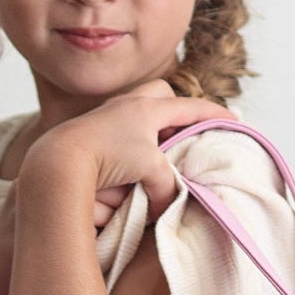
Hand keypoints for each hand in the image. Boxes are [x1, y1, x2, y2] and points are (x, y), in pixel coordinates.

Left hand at [20, 80, 226, 223]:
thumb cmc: (107, 158)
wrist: (60, 160)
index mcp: (148, 107)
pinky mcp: (92, 133)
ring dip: (153, 129)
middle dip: (176, 110)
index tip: (234, 121)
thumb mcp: (150, 170)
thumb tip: (164, 200)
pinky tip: (132, 164)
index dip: (216, 115)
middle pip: (161, 94)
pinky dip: (133, 144)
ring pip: (139, 113)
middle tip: (184, 135)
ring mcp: (108, 116)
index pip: (192, 107)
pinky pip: (122, 131)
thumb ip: (167, 184)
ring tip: (160, 154)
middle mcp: (128, 105)